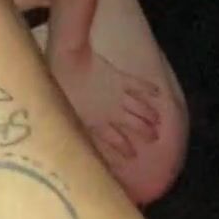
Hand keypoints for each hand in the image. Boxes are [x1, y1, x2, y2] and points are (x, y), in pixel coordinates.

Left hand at [48, 45, 162, 165]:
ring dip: (150, 114)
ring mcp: (117, 95)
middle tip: (154, 137)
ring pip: (140, 107)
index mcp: (96, 122)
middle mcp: (111, 111)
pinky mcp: (120, 78)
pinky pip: (138, 85)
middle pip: (134, 124)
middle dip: (145, 131)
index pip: (114, 139)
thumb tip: (72, 143)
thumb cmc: (60, 87)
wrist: (68, 63)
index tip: (133, 155)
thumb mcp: (65, 113)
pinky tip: (157, 92)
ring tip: (158, 120)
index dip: (124, 147)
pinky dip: (148, 88)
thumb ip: (74, 128)